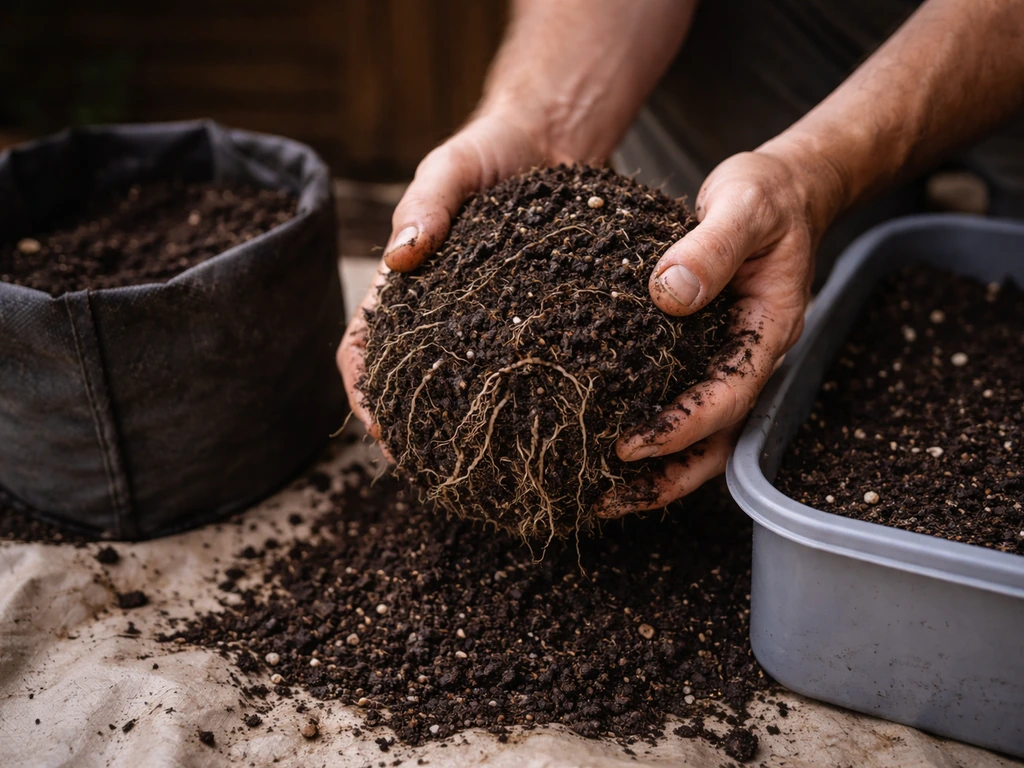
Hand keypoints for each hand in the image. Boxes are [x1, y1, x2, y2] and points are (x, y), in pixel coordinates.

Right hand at [338, 109, 573, 441]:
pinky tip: (538, 423)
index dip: (362, 395)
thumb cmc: (488, 151)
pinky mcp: (524, 317)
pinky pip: (510, 364)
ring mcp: (480, 319)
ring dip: (459, 426)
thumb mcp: (451, 170)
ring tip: (487, 466)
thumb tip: (397, 255)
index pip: (362, 350)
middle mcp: (436, 311)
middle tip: (440, 470)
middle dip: (412, 429)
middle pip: (406, 384)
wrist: (548, 138)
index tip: (384, 434)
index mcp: (403, 285)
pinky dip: (512, 398)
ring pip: (457, 385)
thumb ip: (426, 205)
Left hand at [596, 144, 845, 516]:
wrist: (783, 188)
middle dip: (665, 477)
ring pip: (700, 434)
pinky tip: (603, 440)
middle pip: (717, 440)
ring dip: (656, 469)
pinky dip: (649, 429)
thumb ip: (711, 247)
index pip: (728, 398)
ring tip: (599, 493)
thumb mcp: (743, 206)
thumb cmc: (769, 194)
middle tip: (604, 499)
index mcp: (768, 331)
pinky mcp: (704, 350)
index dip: (680, 427)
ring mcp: (729, 357)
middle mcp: (750, 356)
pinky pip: (679, 401)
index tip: (628, 445)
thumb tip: (668, 294)